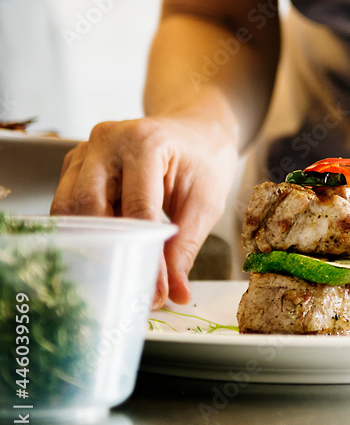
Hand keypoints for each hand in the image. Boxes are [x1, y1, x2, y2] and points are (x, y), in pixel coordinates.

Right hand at [50, 115, 238, 305]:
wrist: (197, 131)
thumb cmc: (204, 159)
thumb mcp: (205, 202)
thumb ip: (185, 247)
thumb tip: (174, 293)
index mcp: (145, 142)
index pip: (137, 211)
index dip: (144, 256)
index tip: (154, 293)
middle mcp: (107, 140)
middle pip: (88, 208)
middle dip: (106, 252)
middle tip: (125, 286)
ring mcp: (87, 149)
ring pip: (69, 208)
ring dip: (89, 243)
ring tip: (116, 271)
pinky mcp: (77, 163)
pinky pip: (69, 204)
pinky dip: (85, 231)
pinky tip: (108, 247)